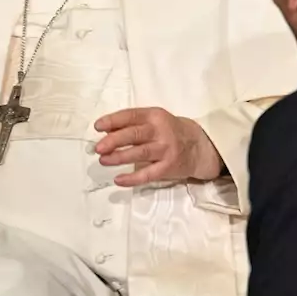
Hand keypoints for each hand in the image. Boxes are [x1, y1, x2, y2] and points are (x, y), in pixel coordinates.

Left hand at [93, 107, 223, 186]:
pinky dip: (132, 178)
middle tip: (98, 148)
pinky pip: (148, 174)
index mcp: (154, 116)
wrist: (199, 146)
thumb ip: (132, 124)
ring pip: (140, 153)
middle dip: (114, 141)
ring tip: (103, 160)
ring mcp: (166, 150)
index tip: (97, 126)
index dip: (112, 120)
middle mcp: (161, 131)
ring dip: (119, 157)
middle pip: (134, 135)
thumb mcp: (153, 120)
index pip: (130, 116)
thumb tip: (106, 131)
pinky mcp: (169, 167)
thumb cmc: (169, 131)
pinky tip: (118, 179)